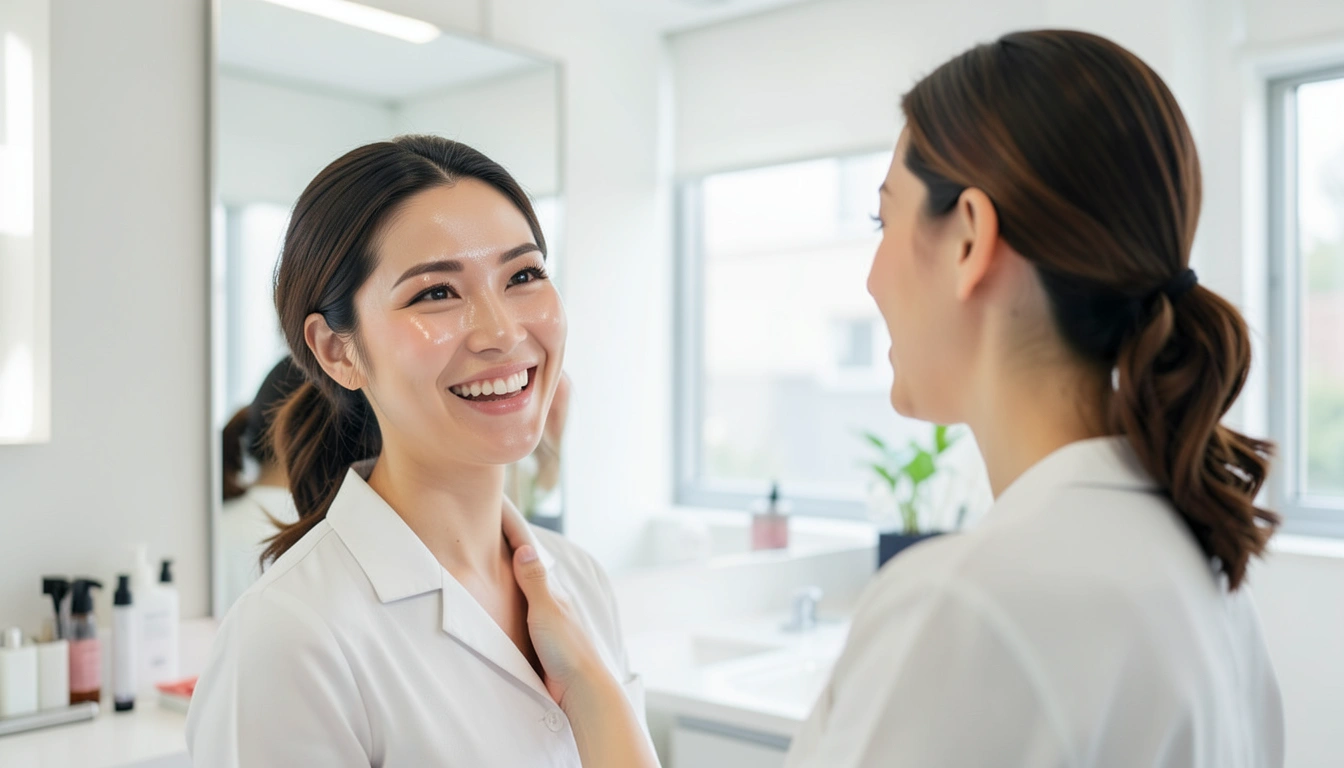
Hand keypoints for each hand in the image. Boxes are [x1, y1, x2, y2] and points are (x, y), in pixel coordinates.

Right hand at [501, 502, 660, 767]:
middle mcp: (548, 602)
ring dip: (504, 577)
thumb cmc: (567, 649)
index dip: (511, 530)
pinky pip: (516, 618)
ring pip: (519, 594)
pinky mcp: (537, 643)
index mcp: (551, 591)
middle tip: (482, 528)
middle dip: (505, 549)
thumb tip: (524, 548)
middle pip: (522, 570)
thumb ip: (534, 581)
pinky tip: (496, 606)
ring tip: (484, 559)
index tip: (496, 506)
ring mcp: (543, 622)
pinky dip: (505, 606)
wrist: (580, 690)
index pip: (527, 553)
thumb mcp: (547, 610)